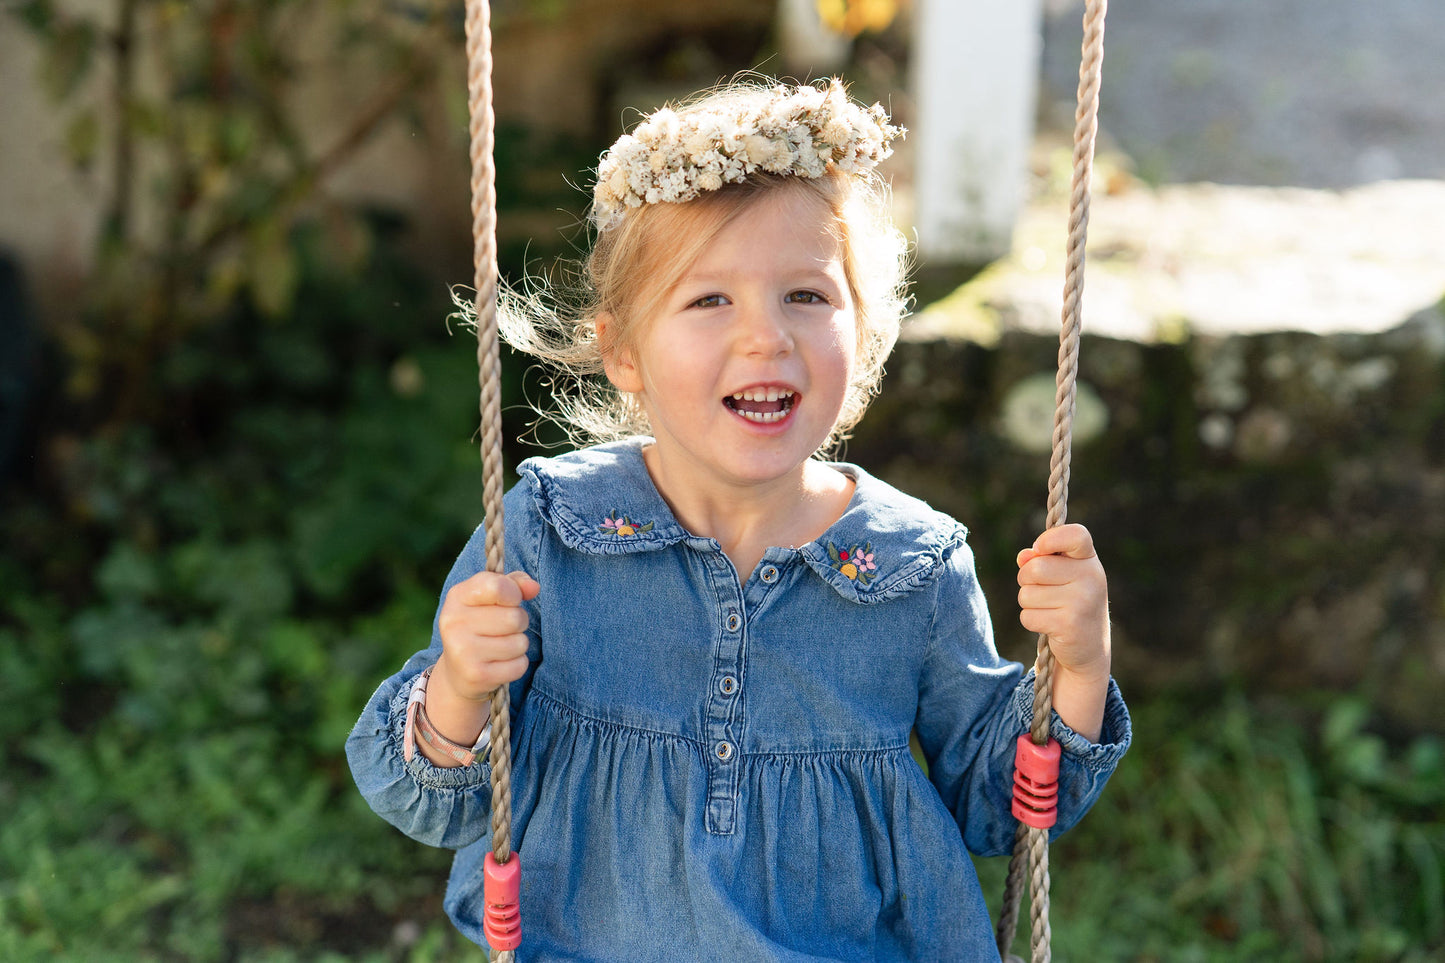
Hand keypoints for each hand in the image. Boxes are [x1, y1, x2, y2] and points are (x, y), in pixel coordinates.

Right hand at [434, 570, 540, 702]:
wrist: (458, 672)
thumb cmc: (480, 625)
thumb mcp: (490, 598)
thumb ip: (514, 584)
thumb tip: (534, 587)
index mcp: (457, 596)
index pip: (497, 586)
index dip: (514, 593)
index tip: (511, 600)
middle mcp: (455, 623)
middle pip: (515, 618)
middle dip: (519, 622)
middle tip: (504, 628)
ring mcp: (462, 651)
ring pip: (520, 643)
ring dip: (518, 645)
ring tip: (500, 646)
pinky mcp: (476, 675)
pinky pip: (519, 665)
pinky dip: (517, 664)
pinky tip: (499, 663)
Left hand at [1017, 523, 1110, 688]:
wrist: (1089, 647)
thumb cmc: (1070, 603)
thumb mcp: (1061, 576)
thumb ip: (1041, 560)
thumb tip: (1024, 557)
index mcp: (1089, 560)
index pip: (1076, 535)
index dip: (1050, 539)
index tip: (1039, 548)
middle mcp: (1091, 577)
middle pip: (1034, 568)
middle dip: (1026, 580)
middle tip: (1041, 591)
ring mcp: (1082, 601)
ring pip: (1027, 594)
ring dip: (1029, 604)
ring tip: (1050, 609)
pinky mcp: (1070, 624)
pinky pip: (1028, 616)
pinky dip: (1032, 621)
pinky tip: (1051, 625)